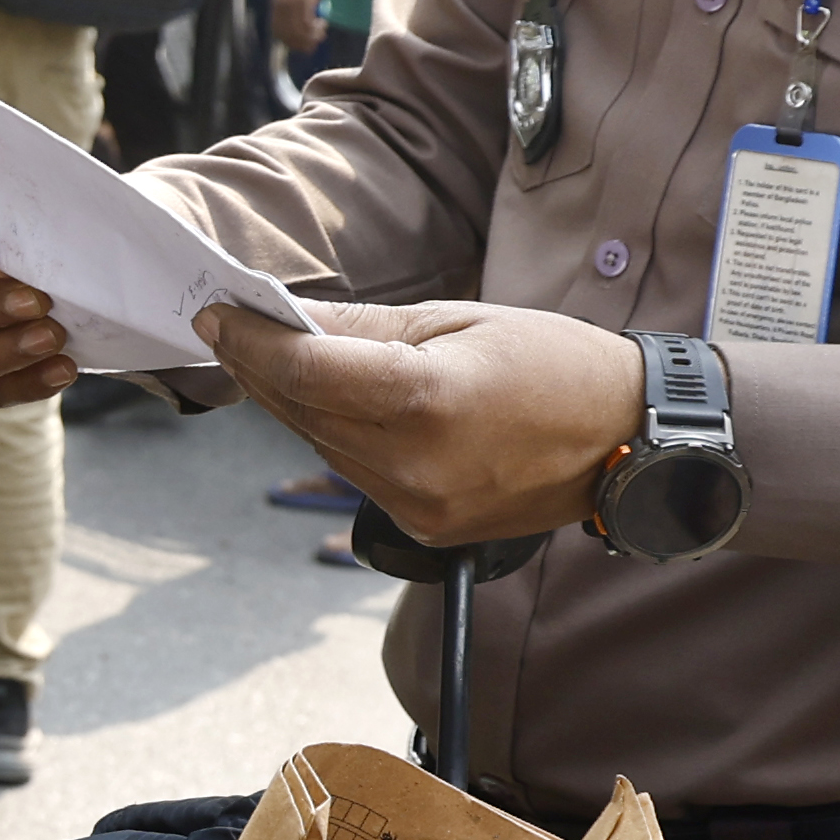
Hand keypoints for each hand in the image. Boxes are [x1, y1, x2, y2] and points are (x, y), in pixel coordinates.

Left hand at [198, 299, 645, 547]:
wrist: (623, 438)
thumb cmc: (552, 363)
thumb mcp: (459, 321)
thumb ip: (365, 327)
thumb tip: (288, 315)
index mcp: (426, 400)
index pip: (304, 370)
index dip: (251, 340)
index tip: (216, 314)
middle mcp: (414, 464)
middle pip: (302, 410)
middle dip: (261, 365)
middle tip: (231, 326)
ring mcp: (418, 504)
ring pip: (321, 444)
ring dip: (294, 401)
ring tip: (279, 356)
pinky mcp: (425, 526)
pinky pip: (354, 472)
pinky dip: (335, 434)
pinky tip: (335, 402)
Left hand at [266, 0, 333, 57]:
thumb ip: (296, 7)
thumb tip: (303, 26)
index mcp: (276, 3)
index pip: (277, 32)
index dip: (290, 42)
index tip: (303, 45)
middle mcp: (280, 5)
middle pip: (287, 35)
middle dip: (301, 44)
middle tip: (315, 44)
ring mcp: (290, 3)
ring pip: (298, 32)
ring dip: (310, 38)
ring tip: (321, 34)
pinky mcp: (303, 0)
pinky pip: (307, 23)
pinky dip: (315, 29)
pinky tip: (322, 25)